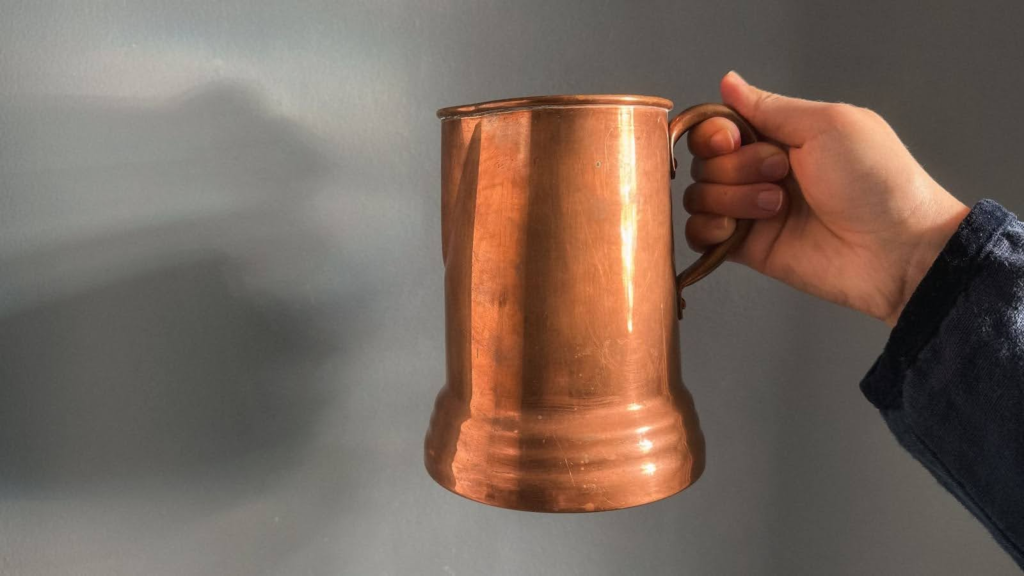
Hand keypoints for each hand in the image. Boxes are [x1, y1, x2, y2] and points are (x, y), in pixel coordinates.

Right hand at [684, 71, 969, 324]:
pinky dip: (708, 228)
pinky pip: (699, 234)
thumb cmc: (876, 180)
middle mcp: (761, 171)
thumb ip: (769, 107)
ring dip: (731, 197)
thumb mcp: (827, 125)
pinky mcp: (745, 248)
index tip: (734, 139)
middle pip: (706, 160)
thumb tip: (728, 82)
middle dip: (735, 165)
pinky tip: (737, 229)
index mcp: (781, 136)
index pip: (719, 126)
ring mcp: (751, 211)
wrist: (896, 249)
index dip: (715, 132)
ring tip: (776, 207)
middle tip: (780, 172)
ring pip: (700, 195)